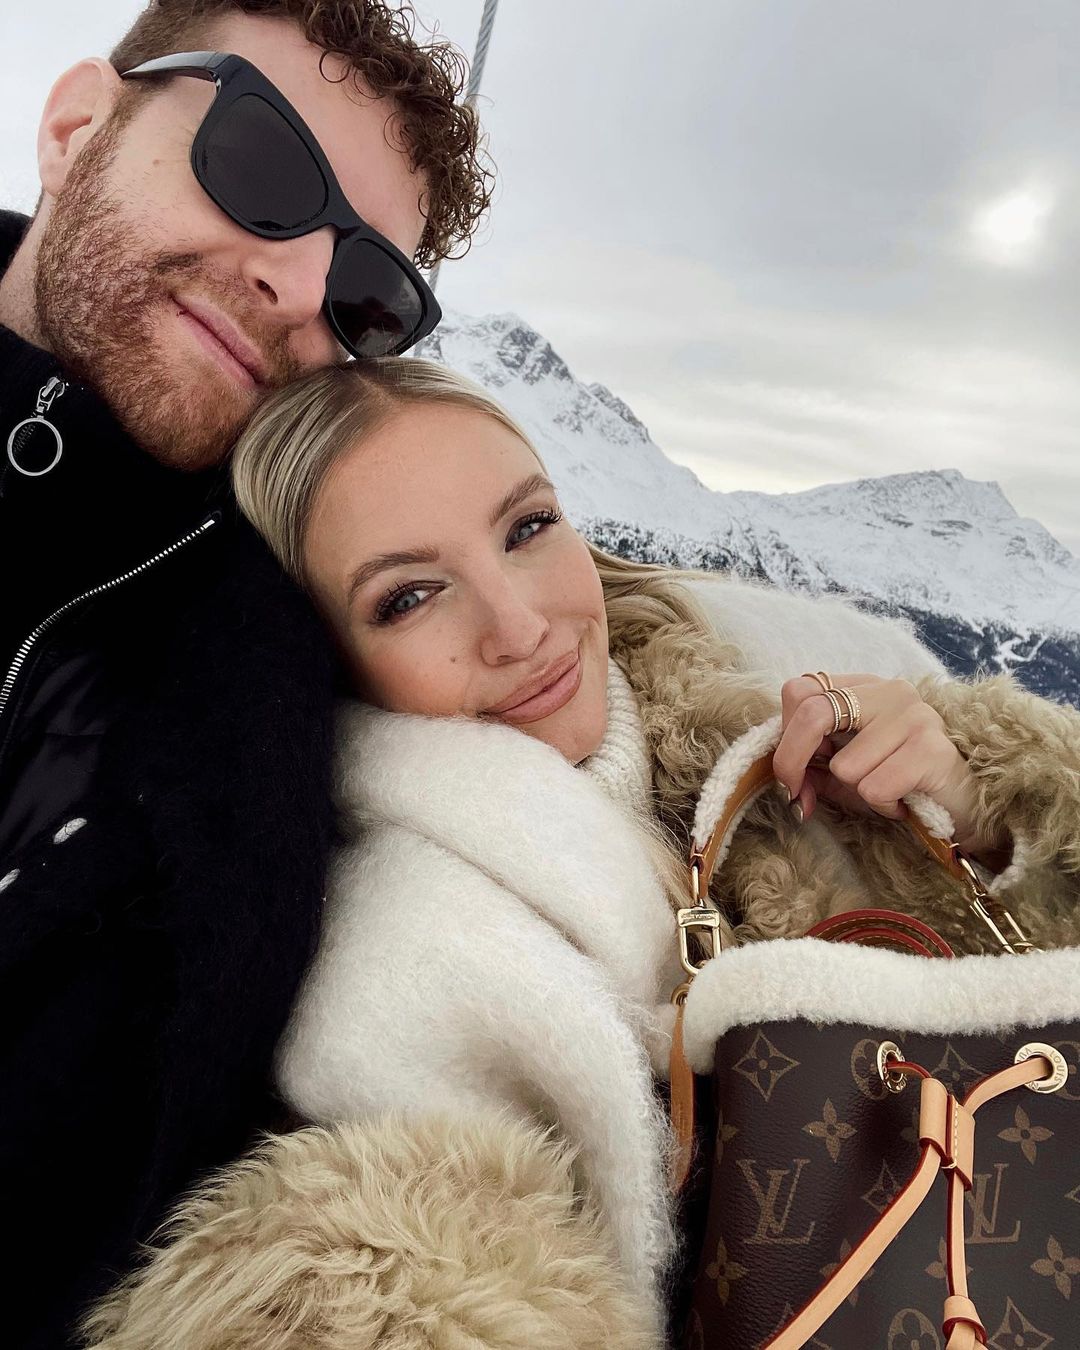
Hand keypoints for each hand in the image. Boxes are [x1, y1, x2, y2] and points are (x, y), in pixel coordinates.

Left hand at [772, 674, 1006, 862]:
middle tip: (799, 796)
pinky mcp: (931, 749)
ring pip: (844, 765)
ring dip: (858, 792)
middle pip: (812, 713)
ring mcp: (914, 715)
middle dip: (792, 762)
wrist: (964, 810)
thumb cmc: (898, 786)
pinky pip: (874, 788)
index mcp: (864, 687)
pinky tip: (904, 800)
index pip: (800, 690)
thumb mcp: (846, 771)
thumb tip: (787, 784)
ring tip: (887, 791)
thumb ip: (811, 766)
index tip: (789, 774)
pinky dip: (883, 806)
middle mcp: (890, 691)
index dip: (785, 736)